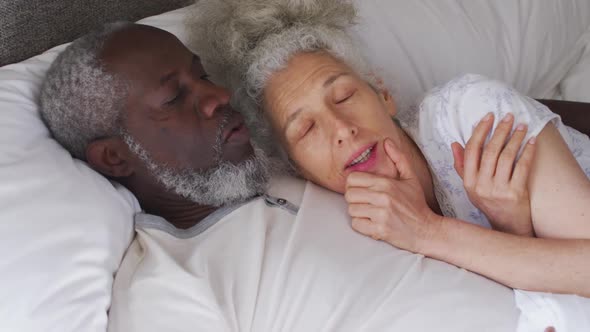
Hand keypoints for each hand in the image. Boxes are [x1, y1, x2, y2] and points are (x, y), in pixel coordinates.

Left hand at [345, 139, 440, 252]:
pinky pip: (356, 224)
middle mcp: (382, 198)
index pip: (352, 179)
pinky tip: (372, 222)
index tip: (362, 189)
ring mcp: (380, 215)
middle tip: (365, 202)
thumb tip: (386, 141)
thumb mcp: (410, 178)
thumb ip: (398, 158)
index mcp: (386, 183)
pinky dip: (361, 225)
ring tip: (370, 212)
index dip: (354, 184)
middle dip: (354, 198)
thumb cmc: (416, 204)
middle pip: (349, 194)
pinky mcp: (379, 230)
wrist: (426, 230)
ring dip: (358, 212)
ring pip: (351, 210)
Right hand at [451, 113, 535, 236]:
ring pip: (506, 157)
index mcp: (468, 182)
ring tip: (521, 126)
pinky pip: (522, 167)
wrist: (508, 226)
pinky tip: (532, 141)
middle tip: (508, 116)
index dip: (480, 131)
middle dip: (499, 130)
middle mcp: (481, 186)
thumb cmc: (489, 203)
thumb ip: (462, 165)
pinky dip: (528, 152)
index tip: (488, 117)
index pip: (472, 150)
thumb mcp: (471, 187)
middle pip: (490, 151)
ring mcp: (498, 190)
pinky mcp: (515, 194)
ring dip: (515, 138)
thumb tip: (455, 143)